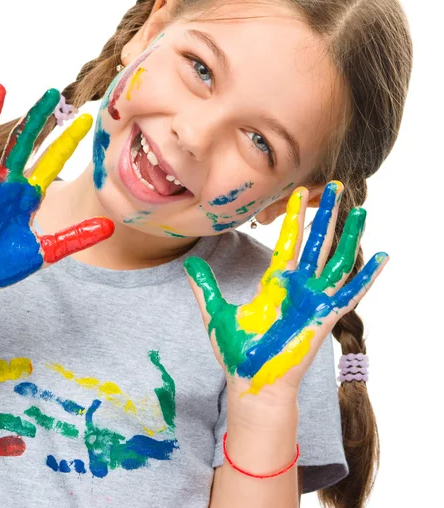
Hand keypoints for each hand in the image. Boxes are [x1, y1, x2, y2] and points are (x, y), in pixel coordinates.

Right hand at [0, 83, 113, 295]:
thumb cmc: (7, 264)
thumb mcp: (47, 251)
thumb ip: (76, 237)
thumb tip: (110, 228)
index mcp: (30, 194)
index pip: (53, 161)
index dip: (68, 141)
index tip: (86, 120)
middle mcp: (9, 184)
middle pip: (25, 142)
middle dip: (38, 118)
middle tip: (53, 91)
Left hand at [184, 181, 386, 404]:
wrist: (251, 382)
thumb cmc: (237, 352)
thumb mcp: (217, 312)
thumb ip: (206, 287)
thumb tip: (188, 264)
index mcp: (275, 282)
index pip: (288, 240)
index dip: (294, 217)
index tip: (298, 193)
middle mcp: (297, 286)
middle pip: (315, 242)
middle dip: (324, 214)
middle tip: (332, 186)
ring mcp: (313, 299)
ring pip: (336, 260)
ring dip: (349, 236)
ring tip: (361, 210)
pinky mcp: (325, 317)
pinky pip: (351, 292)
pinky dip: (367, 276)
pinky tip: (381, 257)